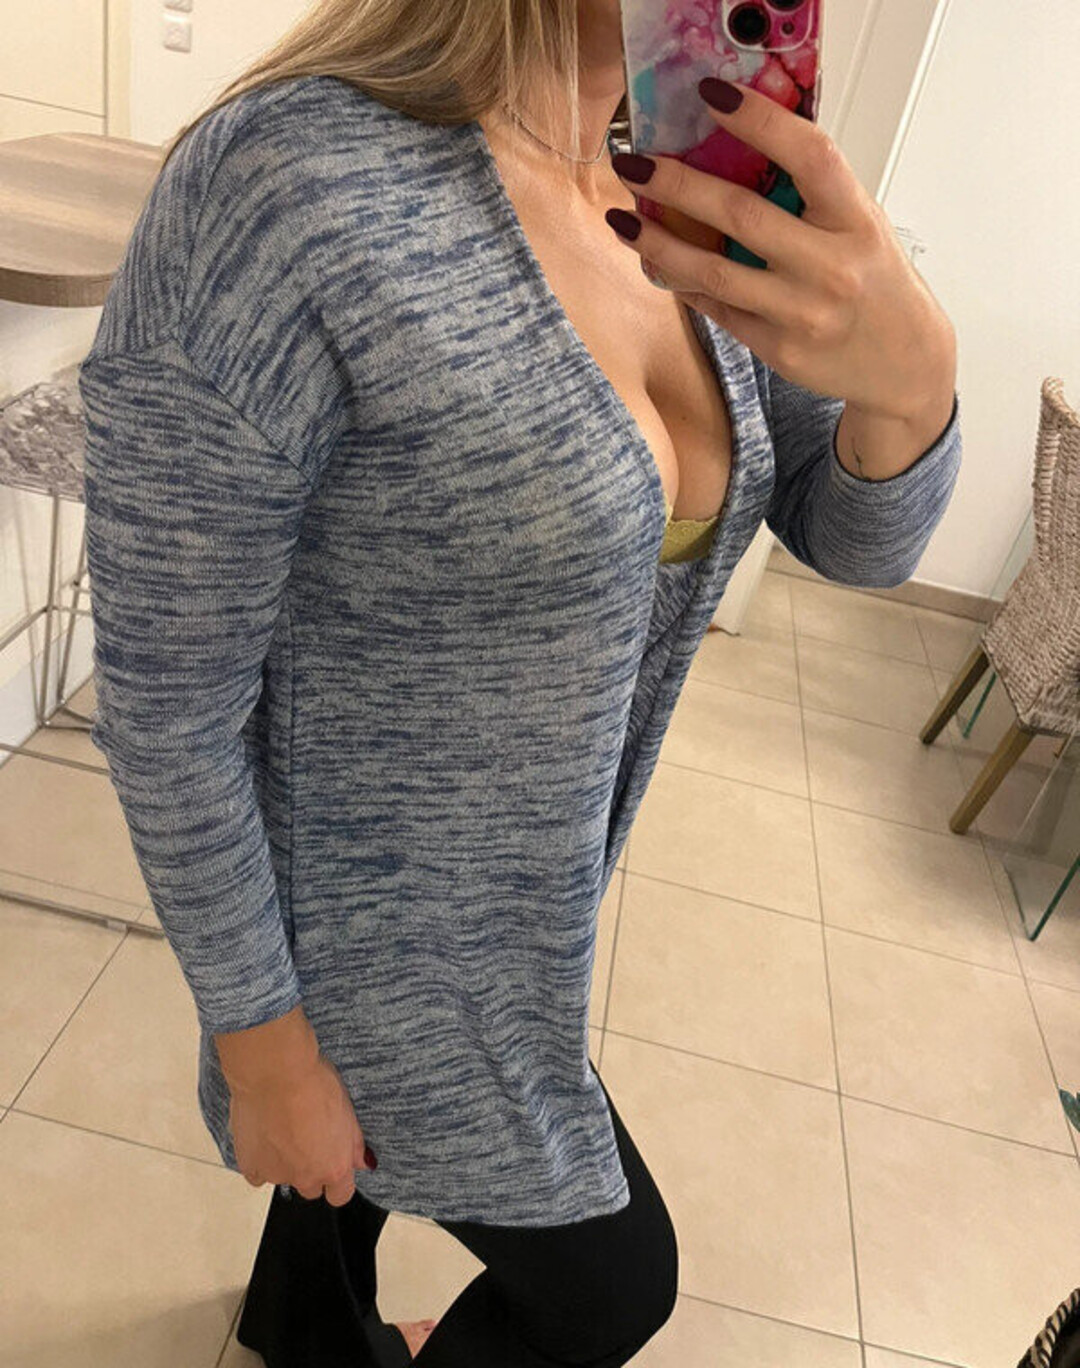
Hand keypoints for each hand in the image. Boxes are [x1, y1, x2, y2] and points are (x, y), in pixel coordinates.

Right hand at [227, 1048, 374, 1205]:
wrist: (275, 1074)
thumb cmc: (314, 1084)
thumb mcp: (347, 1109)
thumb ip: (354, 1143)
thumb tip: (360, 1161)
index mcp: (335, 1166)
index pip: (340, 1195)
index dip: (337, 1181)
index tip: (332, 1163)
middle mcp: (306, 1177)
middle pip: (310, 1188)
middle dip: (310, 1169)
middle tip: (305, 1138)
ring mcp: (277, 1174)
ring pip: (282, 1179)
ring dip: (284, 1162)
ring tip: (282, 1129)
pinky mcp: (251, 1167)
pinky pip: (257, 1174)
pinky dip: (260, 1160)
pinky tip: (264, 1136)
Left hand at [606, 79, 955, 425]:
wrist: (903, 363)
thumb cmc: (875, 281)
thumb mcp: (861, 225)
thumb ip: (811, 195)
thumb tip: (735, 150)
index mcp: (857, 220)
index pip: (809, 156)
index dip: (759, 121)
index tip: (711, 96)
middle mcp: (831, 267)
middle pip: (742, 216)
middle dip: (678, 186)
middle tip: (634, 164)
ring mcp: (802, 313)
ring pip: (715, 274)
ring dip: (659, 243)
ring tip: (624, 220)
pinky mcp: (778, 349)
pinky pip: (717, 309)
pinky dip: (683, 282)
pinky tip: (656, 261)